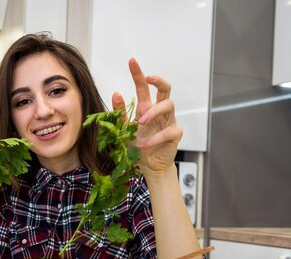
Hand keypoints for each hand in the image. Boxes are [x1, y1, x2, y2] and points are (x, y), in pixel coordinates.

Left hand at [112, 58, 182, 177]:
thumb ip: (120, 113)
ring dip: (154, 112)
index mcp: (146, 107)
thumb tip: (115, 93)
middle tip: (149, 78)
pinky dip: (154, 138)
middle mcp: (159, 111)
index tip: (131, 61)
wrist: (149, 165)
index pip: (144, 86)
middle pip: (165, 88)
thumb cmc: (137, 145)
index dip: (139, 73)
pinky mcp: (175, 134)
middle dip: (158, 80)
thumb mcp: (124, 129)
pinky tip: (142, 145)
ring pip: (169, 105)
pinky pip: (168, 131)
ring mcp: (169, 121)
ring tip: (140, 122)